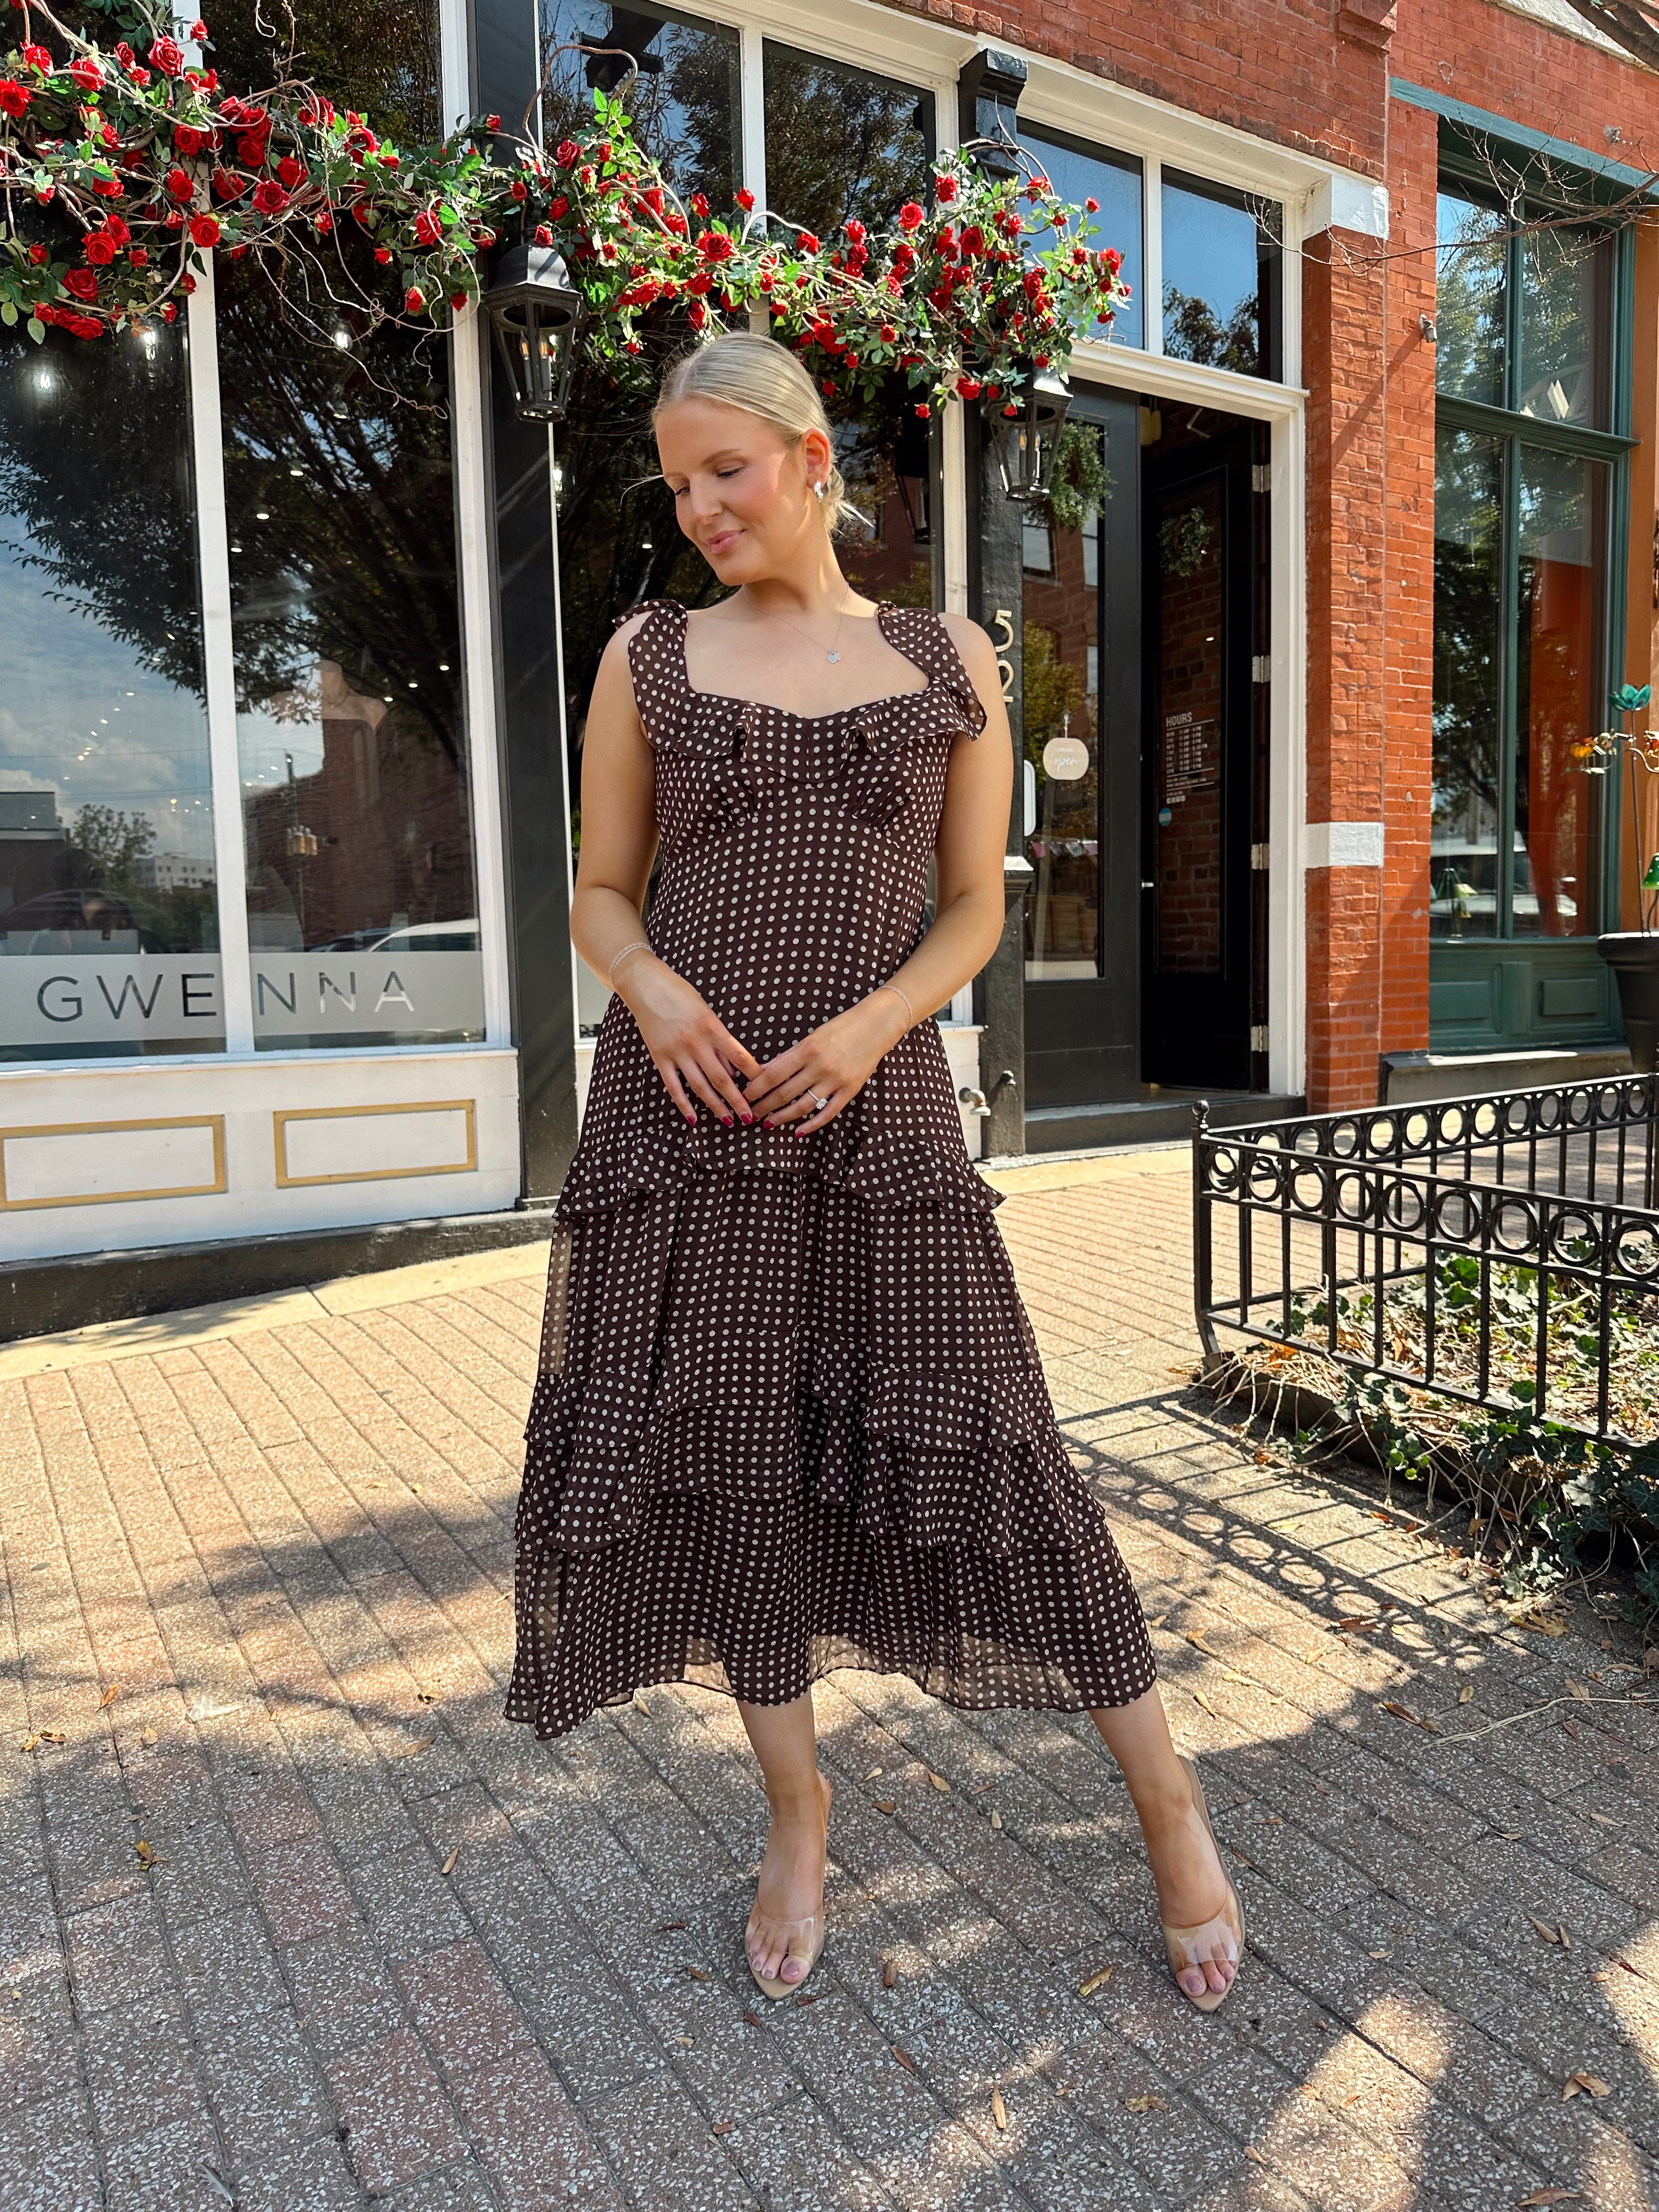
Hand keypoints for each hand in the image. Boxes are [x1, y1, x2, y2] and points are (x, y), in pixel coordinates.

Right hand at [620, 955, 759, 1124]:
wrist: (645, 984)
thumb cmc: (680, 994)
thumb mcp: (707, 1011)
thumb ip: (720, 1042)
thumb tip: (734, 1071)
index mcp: (712, 1027)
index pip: (740, 1057)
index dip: (754, 1076)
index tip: (765, 1089)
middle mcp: (696, 1042)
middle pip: (721, 1078)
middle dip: (737, 1101)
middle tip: (749, 1118)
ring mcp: (676, 1051)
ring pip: (699, 1086)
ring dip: (715, 1106)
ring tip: (728, 1121)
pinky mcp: (659, 1057)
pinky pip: (673, 1086)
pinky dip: (684, 1105)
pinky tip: (693, 1119)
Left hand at [743, 994, 908, 1132]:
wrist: (877, 1026)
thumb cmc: (842, 1028)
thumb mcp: (812, 1036)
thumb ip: (788, 1055)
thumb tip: (763, 1070)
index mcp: (807, 1049)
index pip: (774, 1074)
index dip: (757, 1088)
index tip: (745, 1096)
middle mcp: (821, 1066)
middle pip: (785, 1092)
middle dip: (765, 1106)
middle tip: (751, 1115)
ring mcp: (836, 1080)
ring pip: (803, 1106)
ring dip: (783, 1117)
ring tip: (769, 1123)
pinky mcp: (850, 1090)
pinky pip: (828, 1113)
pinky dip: (812, 1124)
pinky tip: (798, 1131)